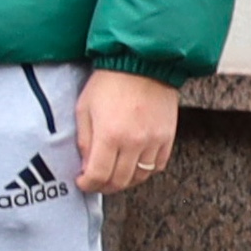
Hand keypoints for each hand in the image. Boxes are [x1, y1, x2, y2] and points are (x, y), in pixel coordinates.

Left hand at [75, 67, 180, 196]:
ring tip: (114, 175)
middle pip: (120, 180)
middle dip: (104, 186)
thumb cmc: (109, 83)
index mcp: (110, 135)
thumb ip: (85, 140)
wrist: (143, 64)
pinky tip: (134, 165)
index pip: (99, 175)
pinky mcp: (168, 137)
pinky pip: (158, 165)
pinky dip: (145, 171)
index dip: (88, 184)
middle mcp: (134, 142)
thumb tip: (86, 166)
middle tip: (96, 182)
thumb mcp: (84, 109)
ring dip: (125, 181)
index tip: (82, 182)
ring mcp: (154, 141)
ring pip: (141, 177)